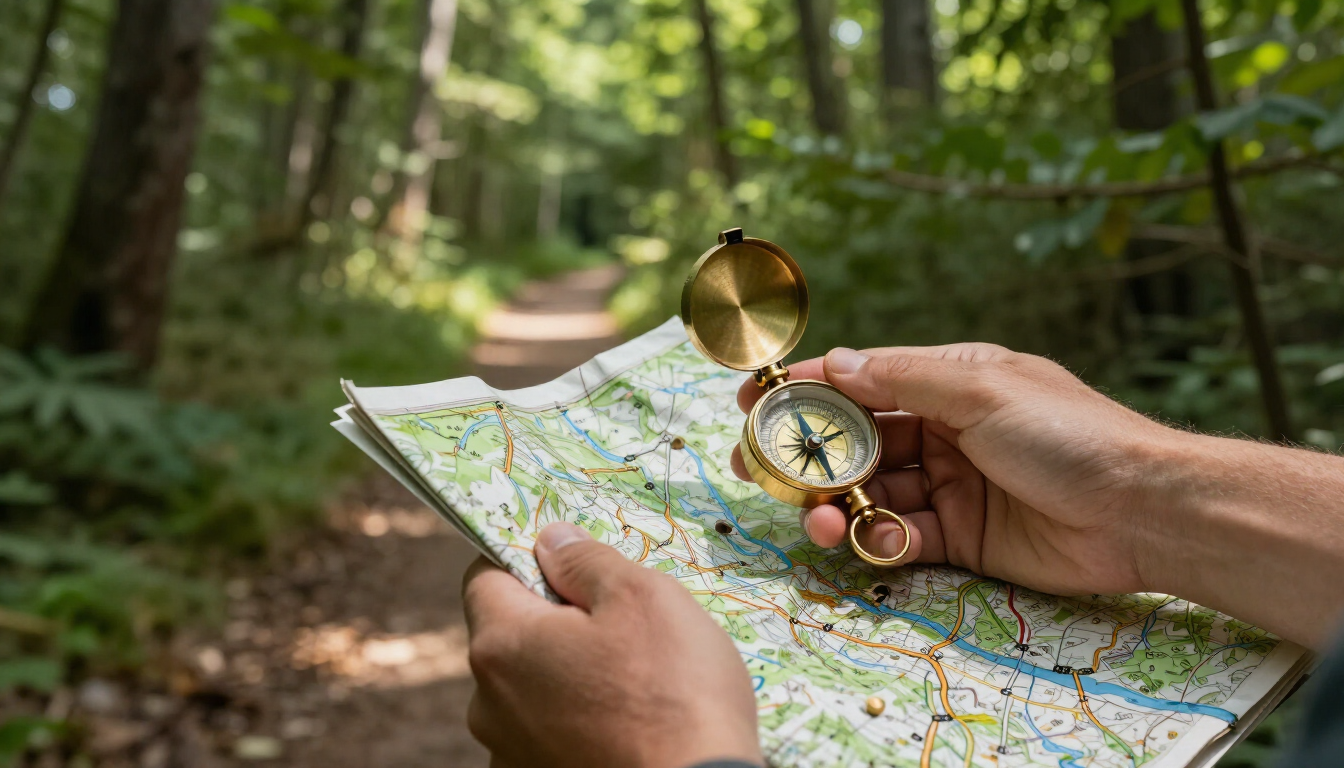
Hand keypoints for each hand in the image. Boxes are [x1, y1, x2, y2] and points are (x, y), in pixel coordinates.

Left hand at [463, 522, 762, 767]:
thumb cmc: (675, 694)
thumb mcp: (643, 597)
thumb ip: (586, 560)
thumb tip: (551, 540)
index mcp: (502, 645)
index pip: (485, 576)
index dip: (528, 559)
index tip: (574, 564)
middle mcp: (489, 705)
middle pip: (512, 635)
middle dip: (558, 622)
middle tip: (623, 627)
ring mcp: (510, 754)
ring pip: (533, 688)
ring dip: (571, 675)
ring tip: (635, 684)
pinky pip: (550, 734)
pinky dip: (580, 722)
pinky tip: (628, 726)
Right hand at [732, 344, 1172, 596]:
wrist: (1142, 512)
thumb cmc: (1068, 434)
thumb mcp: (981, 390)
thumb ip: (902, 379)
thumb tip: (834, 363)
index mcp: (949, 381)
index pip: (863, 380)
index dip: (807, 389)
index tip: (754, 401)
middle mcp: (943, 430)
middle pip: (856, 441)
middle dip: (807, 455)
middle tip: (758, 469)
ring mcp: (950, 486)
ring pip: (871, 493)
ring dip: (837, 505)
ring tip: (816, 520)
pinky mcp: (960, 538)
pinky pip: (901, 537)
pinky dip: (881, 540)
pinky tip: (878, 541)